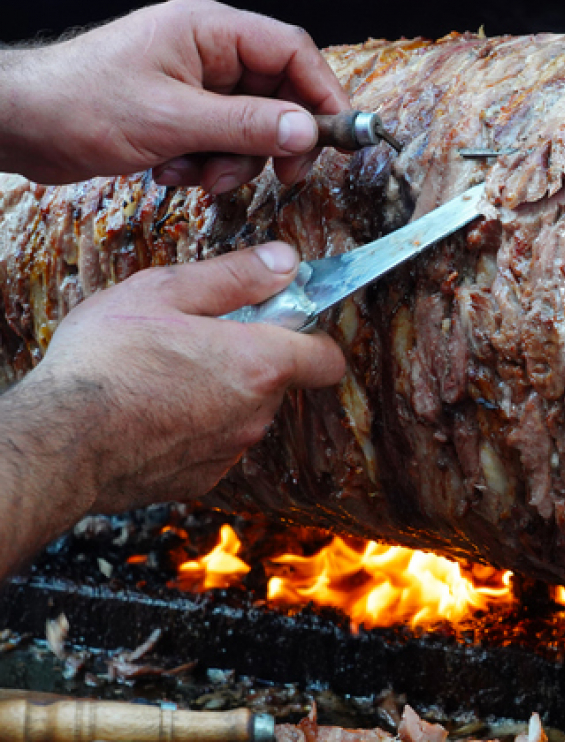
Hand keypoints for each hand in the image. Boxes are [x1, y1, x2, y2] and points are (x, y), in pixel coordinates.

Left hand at [0, 0, 348, 189]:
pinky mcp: (183, 114)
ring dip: (233, 162)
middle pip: (280, 95)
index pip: (293, 53)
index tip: (340, 138)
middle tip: (281, 176)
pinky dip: (206, 166)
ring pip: (253, 128)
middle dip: (275, 142)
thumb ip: (246, 125)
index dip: (323, 94)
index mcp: (210, 30)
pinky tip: (170, 172)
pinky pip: (223, 144)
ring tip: (194, 174)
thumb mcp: (173, 119)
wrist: (21, 124)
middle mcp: (209, 52)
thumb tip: (307, 130)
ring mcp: (196, 84)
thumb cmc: (80, 103)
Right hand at [18, 243, 346, 513]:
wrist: (59, 441)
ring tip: (164, 375)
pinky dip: (193, 427)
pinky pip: (213, 444)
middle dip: (250, 359)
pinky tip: (152, 411)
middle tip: (197, 340)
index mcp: (260, 364)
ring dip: (220, 393)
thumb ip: (236, 276)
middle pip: (279, 381)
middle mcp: (257, 415)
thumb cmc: (106, 362)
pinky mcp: (201, 480)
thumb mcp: (165, 292)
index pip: (327, 359)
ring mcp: (230, 452)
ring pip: (244, 413)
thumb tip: (286, 261)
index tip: (281, 322)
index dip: (311, 337)